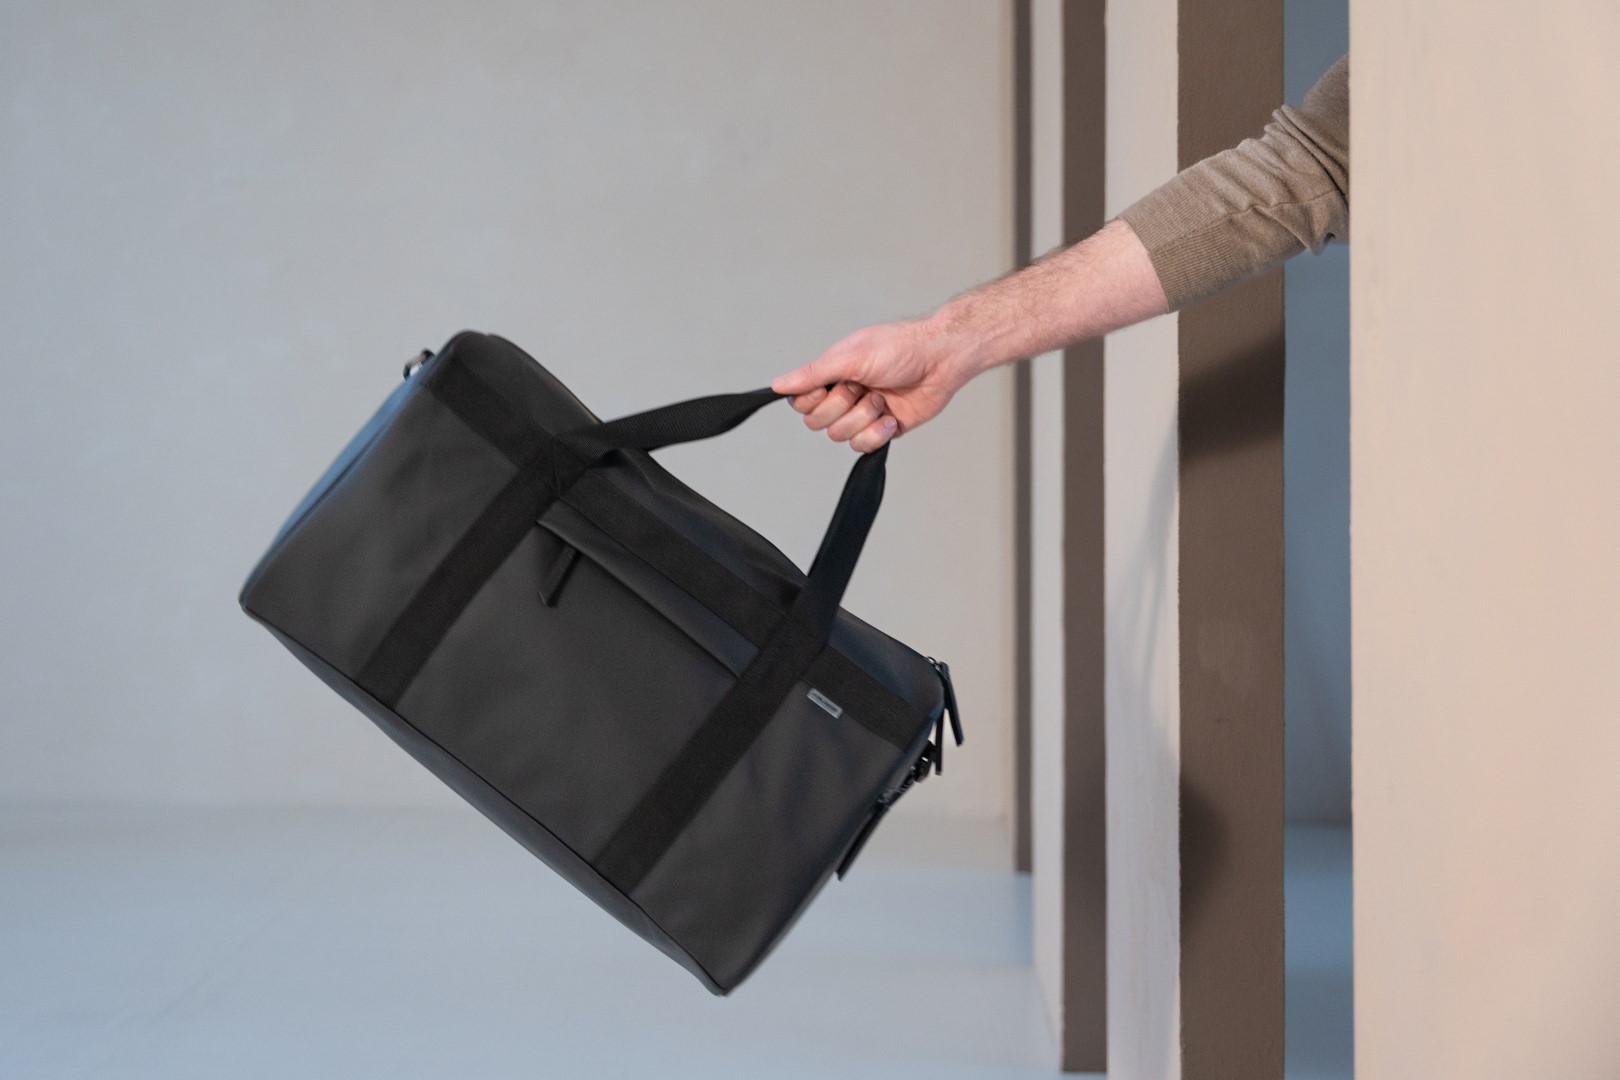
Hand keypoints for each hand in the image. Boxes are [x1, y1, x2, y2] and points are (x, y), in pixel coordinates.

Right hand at [770, 317, 979, 452]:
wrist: (941, 361)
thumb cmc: (900, 348)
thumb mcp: (850, 357)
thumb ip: (812, 374)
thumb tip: (778, 384)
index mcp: (833, 374)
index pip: (802, 401)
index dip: (813, 400)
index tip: (834, 384)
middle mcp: (844, 395)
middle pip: (817, 423)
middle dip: (842, 408)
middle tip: (863, 388)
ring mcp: (863, 414)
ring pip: (840, 436)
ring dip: (863, 418)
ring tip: (882, 399)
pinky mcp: (882, 430)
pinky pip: (863, 446)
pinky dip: (878, 433)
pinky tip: (891, 417)